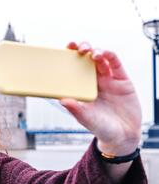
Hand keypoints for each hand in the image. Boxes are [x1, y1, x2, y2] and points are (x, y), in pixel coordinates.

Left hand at [60, 41, 141, 155]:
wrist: (123, 136)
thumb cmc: (101, 127)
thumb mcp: (87, 119)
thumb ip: (76, 109)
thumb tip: (62, 100)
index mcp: (81, 89)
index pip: (71, 70)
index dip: (66, 59)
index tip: (60, 51)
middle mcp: (93, 82)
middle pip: (85, 60)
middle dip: (79, 50)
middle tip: (75, 47)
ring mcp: (107, 80)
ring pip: (100, 59)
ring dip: (94, 52)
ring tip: (90, 53)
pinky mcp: (122, 80)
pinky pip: (115, 64)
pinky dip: (109, 56)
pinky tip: (104, 54)